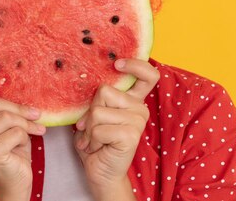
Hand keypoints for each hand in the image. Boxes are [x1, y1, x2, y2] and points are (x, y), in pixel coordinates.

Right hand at [0, 86, 45, 200]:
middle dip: (17, 108)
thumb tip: (17, 88)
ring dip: (24, 124)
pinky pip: (15, 132)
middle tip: (33, 115)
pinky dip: (25, 137)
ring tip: (28, 133)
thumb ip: (1, 107)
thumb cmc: (11, 147)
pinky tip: (21, 147)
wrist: (15, 179)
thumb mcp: (3, 122)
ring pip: (6, 117)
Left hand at [73, 58, 159, 200]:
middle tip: (92, 129)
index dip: (135, 65)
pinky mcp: (131, 134)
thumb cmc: (95, 142)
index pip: (147, 75)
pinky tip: (97, 147)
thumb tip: (96, 86)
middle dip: (90, 112)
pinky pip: (99, 128)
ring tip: (94, 140)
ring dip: (88, 129)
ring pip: (97, 111)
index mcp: (132, 100)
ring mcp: (138, 121)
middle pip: (103, 91)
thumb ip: (98, 99)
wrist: (100, 172)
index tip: (116, 63)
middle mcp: (139, 108)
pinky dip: (91, 139)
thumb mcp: (94, 115)